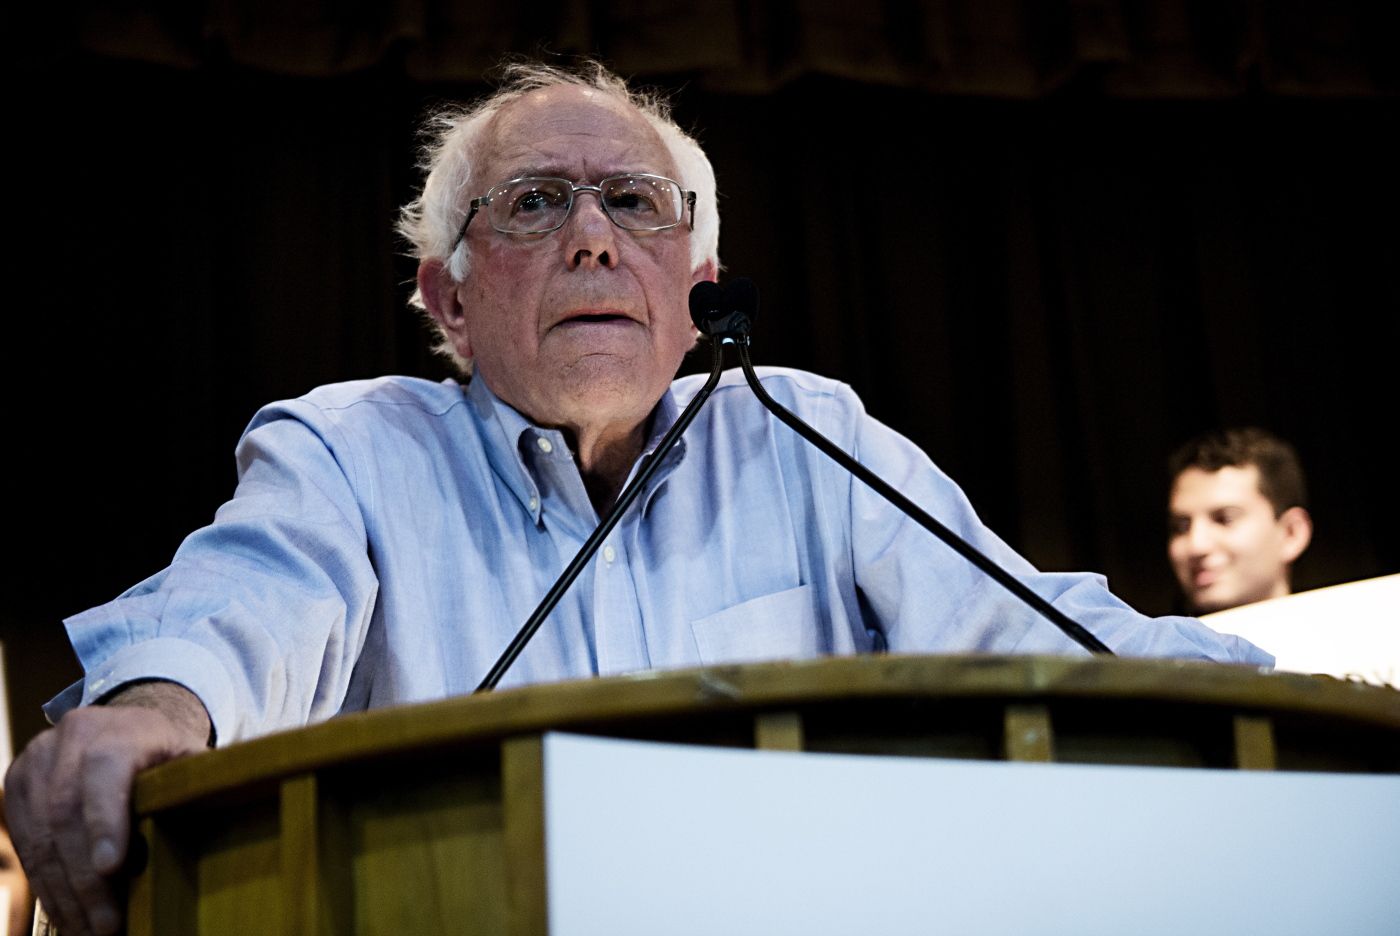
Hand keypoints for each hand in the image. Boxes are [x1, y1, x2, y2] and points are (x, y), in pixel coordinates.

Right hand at [3, 682, 210, 935]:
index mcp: (117, 730)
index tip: (111, 867)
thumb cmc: (163, 752)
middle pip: (66, 814)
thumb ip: (199, 781)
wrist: (119, 728)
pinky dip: (46, 885)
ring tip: (88, 930)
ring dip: (63, 892)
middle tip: (106, 925)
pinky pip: (25, 844)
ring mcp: (36, 763)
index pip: (104, 771)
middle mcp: (69, 740)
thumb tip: (226, 817)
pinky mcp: (17, 787)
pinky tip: (68, 913)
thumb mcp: (188, 755)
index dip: (105, 820)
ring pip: (40, 836)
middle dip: (85, 878)